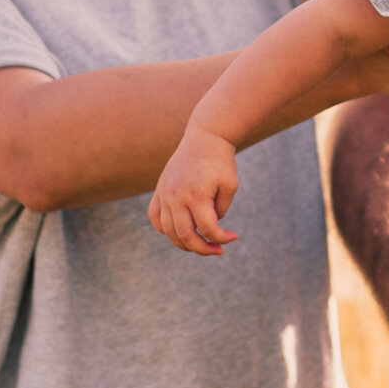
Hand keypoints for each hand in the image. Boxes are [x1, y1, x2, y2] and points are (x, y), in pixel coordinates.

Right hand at [149, 129, 240, 253]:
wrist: (205, 136)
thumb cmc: (221, 161)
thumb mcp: (230, 186)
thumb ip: (220, 210)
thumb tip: (209, 226)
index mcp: (197, 195)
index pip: (208, 229)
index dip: (222, 238)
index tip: (233, 236)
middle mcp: (177, 197)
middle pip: (185, 236)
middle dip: (203, 249)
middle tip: (218, 251)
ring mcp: (165, 193)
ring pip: (168, 231)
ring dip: (184, 243)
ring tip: (200, 244)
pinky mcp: (160, 189)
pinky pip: (155, 216)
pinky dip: (164, 229)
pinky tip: (178, 231)